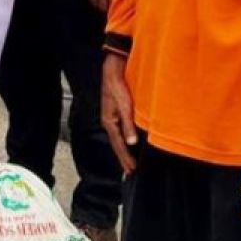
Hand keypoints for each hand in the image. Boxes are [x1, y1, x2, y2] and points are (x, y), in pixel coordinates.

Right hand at [101, 52, 137, 173]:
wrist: (113, 69)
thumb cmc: (117, 85)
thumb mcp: (124, 105)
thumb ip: (128, 124)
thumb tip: (131, 142)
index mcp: (109, 121)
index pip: (118, 145)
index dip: (125, 158)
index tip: (131, 170)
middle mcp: (109, 121)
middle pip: (116, 144)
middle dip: (123, 158)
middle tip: (130, 171)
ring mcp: (111, 116)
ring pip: (118, 138)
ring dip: (123, 150)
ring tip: (129, 160)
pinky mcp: (116, 111)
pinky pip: (120, 130)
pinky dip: (125, 139)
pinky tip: (129, 140)